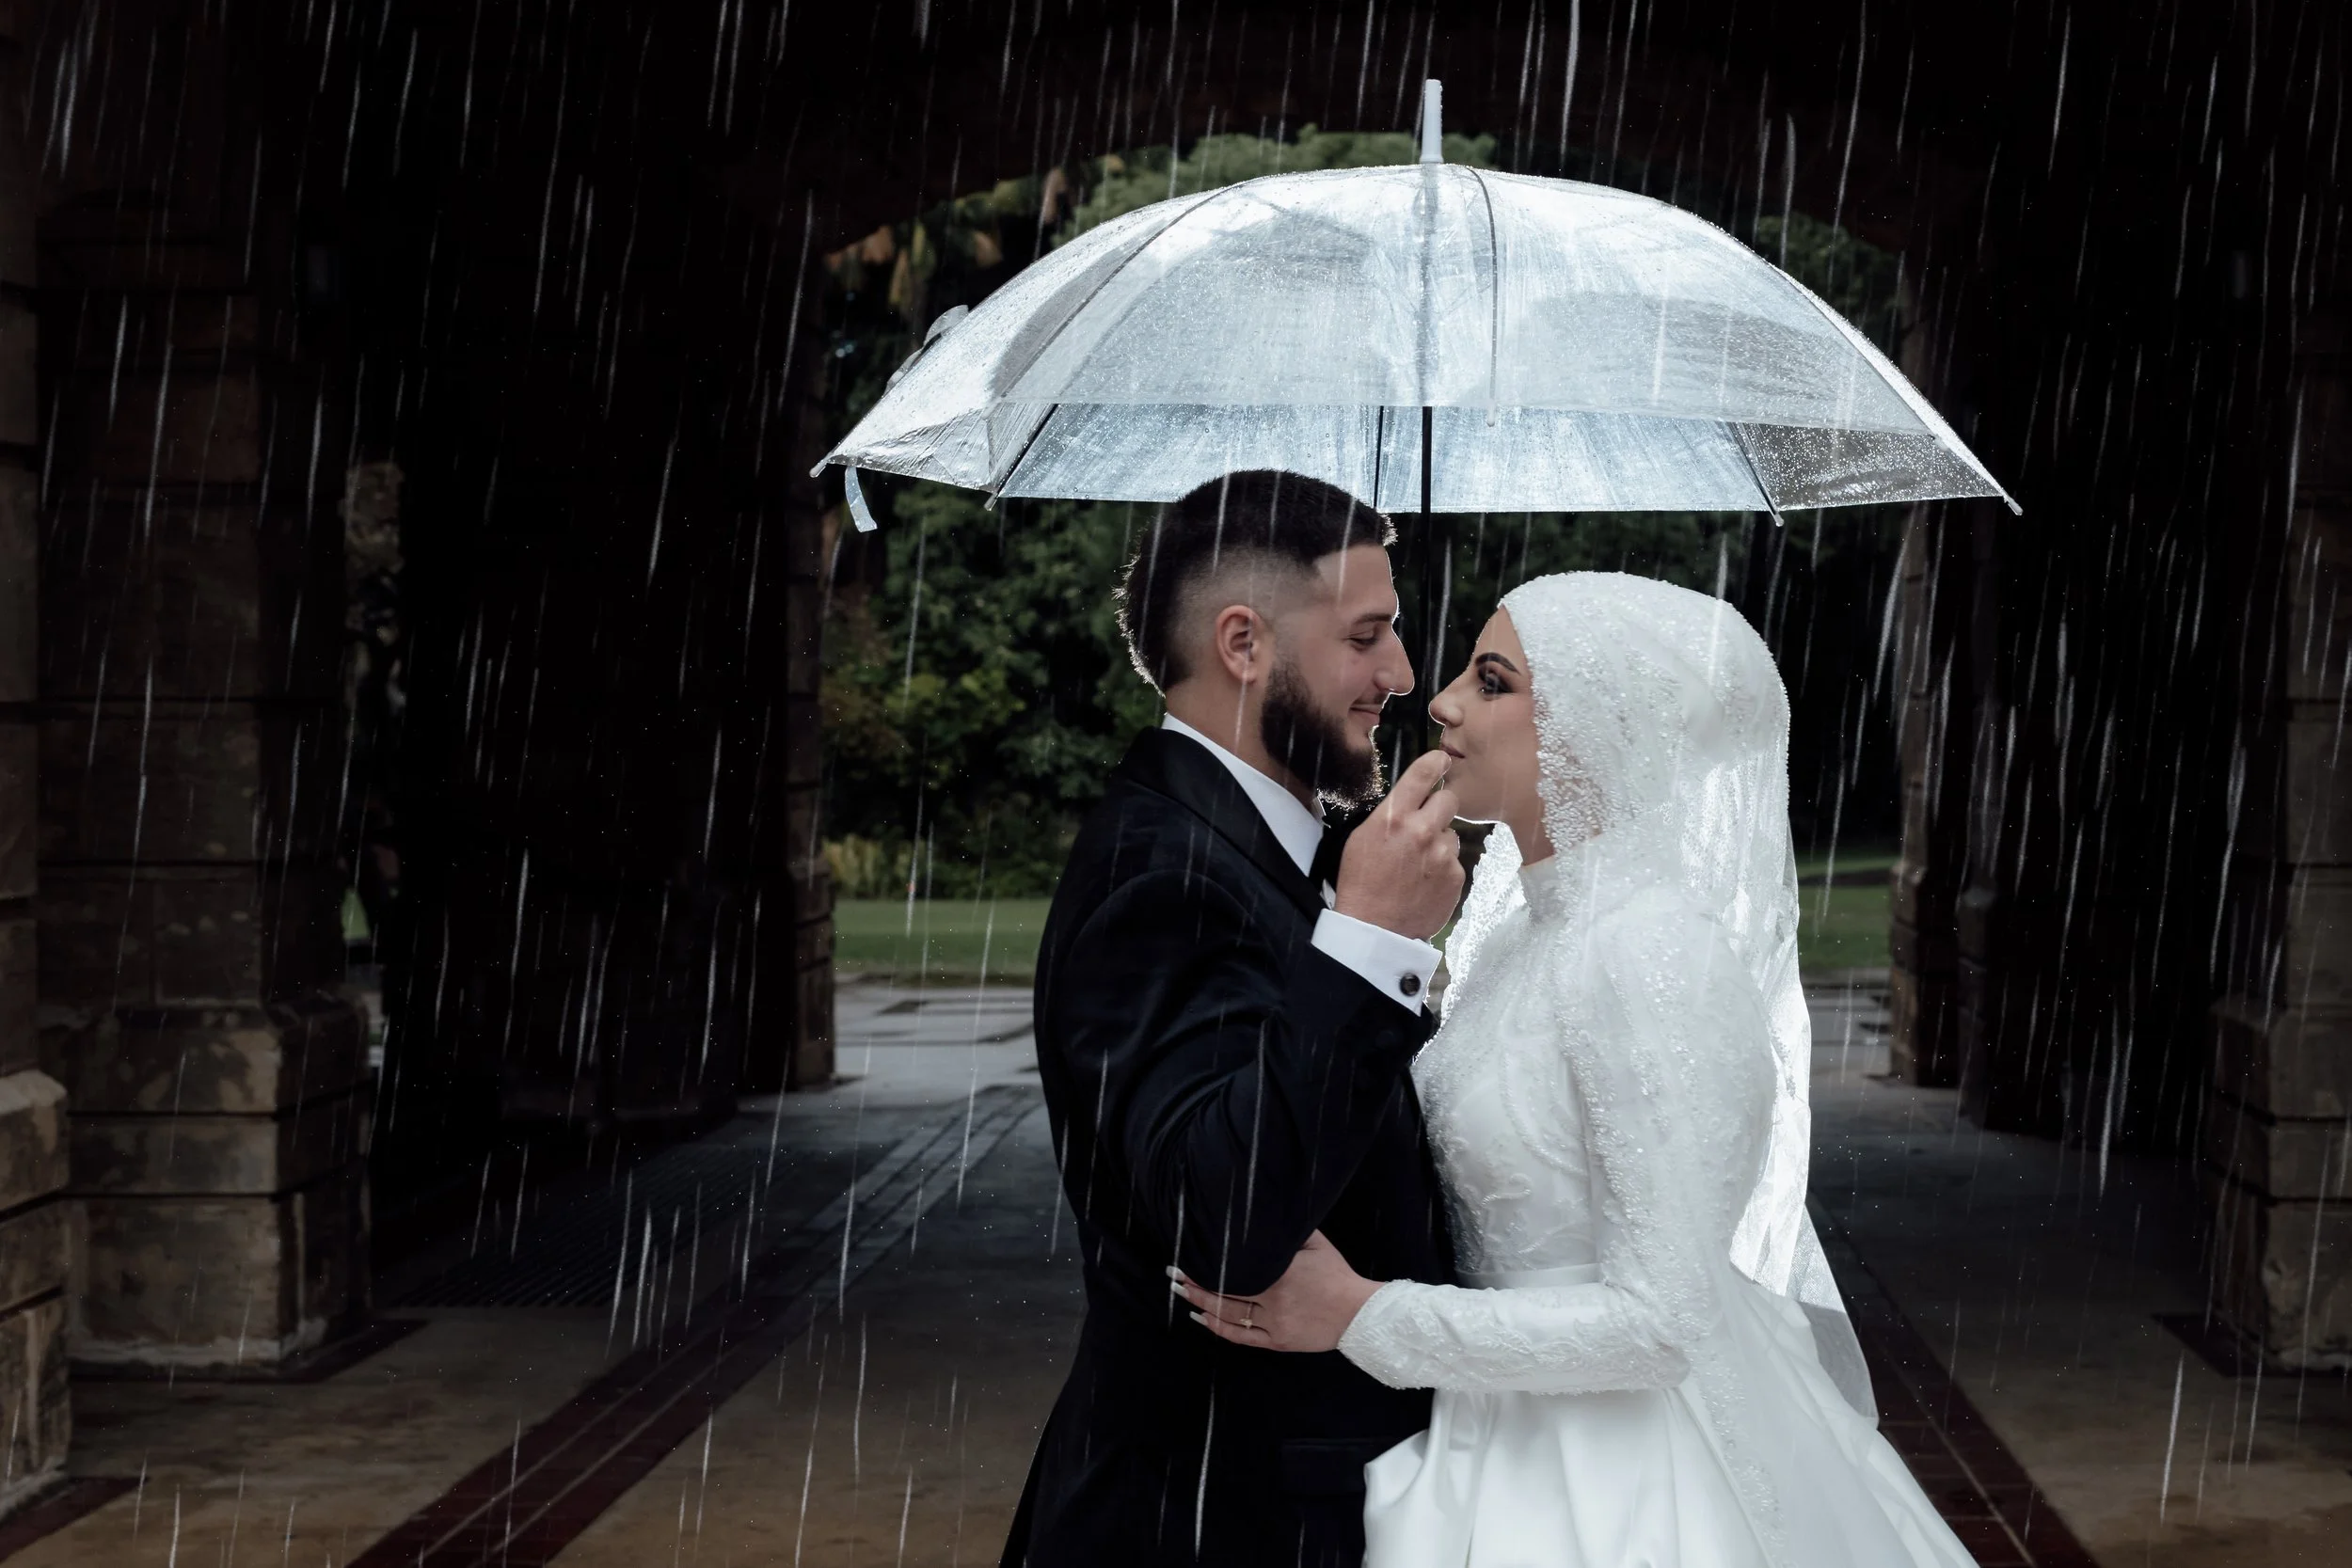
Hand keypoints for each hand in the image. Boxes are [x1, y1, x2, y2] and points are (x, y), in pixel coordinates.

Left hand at [1168, 1231, 1383, 1352]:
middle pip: (1225, 1289)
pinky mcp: (1277, 1341)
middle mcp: (1272, 1297)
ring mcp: (1273, 1322)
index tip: (1188, 1252)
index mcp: (1279, 1270)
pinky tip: (1201, 1319)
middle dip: (1195, 1281)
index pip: (1234, 1265)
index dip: (1208, 1261)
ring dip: (1201, 1302)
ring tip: (1180, 1292)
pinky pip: (1241, 1336)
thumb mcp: (1315, 1241)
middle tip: (1172, 1273)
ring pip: (1228, 1312)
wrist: (1358, 1312)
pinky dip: (1218, 1327)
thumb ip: (1288, 1229)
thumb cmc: (1336, 1273)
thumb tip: (1264, 1211)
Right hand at [1333, 749, 1462, 939]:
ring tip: (1419, 864)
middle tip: (1426, 822)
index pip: (1423, 774)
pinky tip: (1425, 882)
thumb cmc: (1360, 881)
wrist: (1374, 928)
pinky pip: (1454, 861)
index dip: (1436, 762)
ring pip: (1451, 833)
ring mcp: (1443, 854)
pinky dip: (1443, 868)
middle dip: (1439, 807)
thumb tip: (1412, 799)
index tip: (1442, 759)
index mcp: (1394, 817)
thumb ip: (1390, 814)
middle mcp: (1423, 830)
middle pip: (1449, 798)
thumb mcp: (1362, 837)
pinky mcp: (1456, 876)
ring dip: (1440, 842)